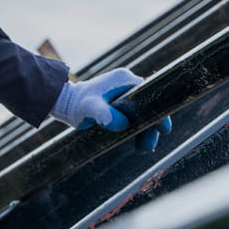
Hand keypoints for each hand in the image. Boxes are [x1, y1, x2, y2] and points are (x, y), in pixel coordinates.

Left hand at [50, 68, 173, 151]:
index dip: (159, 112)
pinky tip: (136, 142)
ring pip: (143, 113)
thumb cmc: (77, 104)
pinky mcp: (120, 103)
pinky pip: (135, 116)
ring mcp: (125, 93)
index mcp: (125, 80)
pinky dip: (137, 129)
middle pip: (149, 106)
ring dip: (145, 130)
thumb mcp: (89, 108)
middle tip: (147, 147)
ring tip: (142, 149)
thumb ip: (103, 113)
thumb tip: (121, 124)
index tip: (163, 128)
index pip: (151, 94)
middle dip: (151, 126)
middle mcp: (127, 84)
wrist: (65, 104)